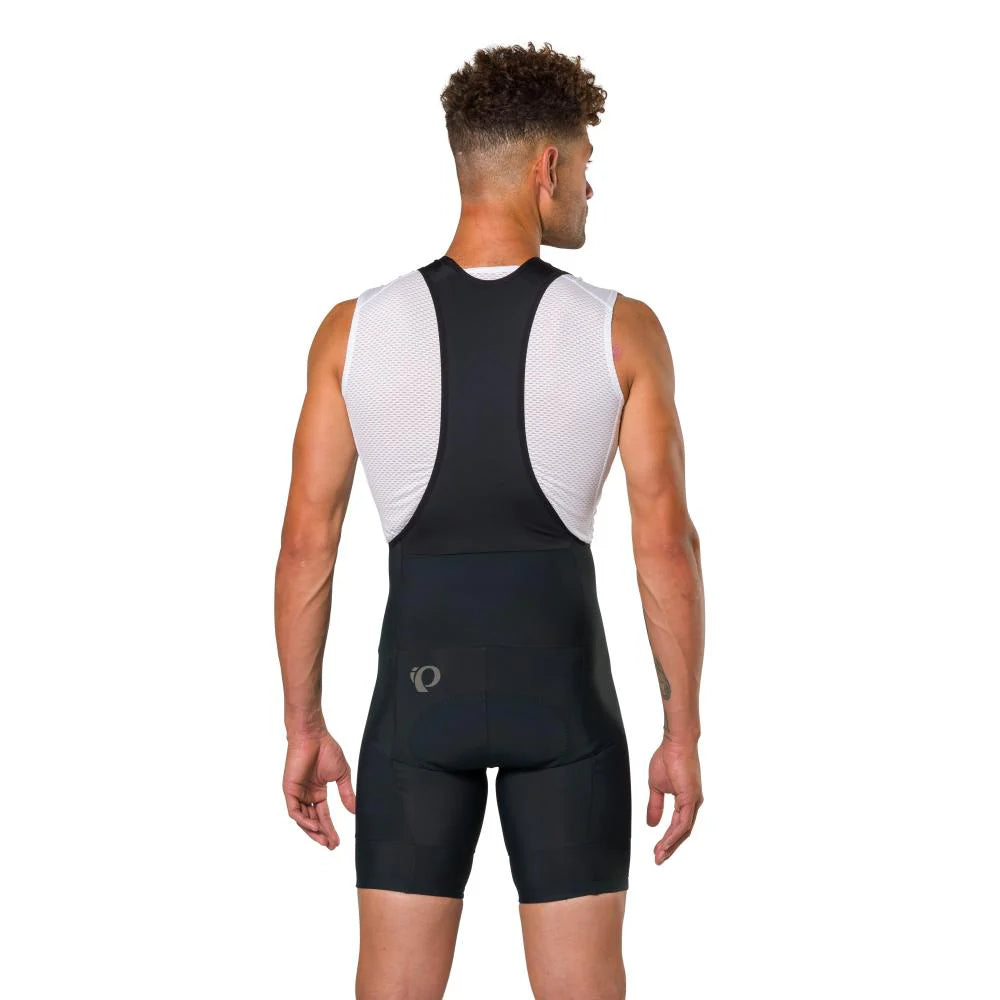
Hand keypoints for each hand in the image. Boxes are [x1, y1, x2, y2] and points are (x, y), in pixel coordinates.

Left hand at [282, 729, 355, 849]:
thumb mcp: (341, 775)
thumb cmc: (327, 750)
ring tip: (324, 839)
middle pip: (313, 821)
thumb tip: (354, 811)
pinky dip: (304, 820)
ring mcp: (297, 793)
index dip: (330, 829)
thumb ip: (346, 793)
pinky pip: (295, 811)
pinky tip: (315, 826)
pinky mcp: (290, 790)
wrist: (313, 736)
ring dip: (313, 831)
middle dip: (322, 834)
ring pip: (303, 819)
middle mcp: (307, 795)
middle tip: (331, 846)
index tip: (338, 841)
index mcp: (318, 792)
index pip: (323, 815)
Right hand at [647, 738, 703, 863]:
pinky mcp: (691, 798)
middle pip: (683, 833)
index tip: (657, 851)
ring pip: (684, 831)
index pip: (678, 826)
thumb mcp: (656, 786)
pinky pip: (683, 822)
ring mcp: (693, 801)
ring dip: (671, 845)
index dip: (668, 840)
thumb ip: (655, 806)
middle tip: (658, 859)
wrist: (675, 743)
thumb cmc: (668, 758)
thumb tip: (652, 824)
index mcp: (686, 801)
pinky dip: (673, 835)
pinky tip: (665, 843)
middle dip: (670, 847)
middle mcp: (693, 804)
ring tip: (659, 855)